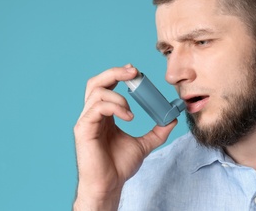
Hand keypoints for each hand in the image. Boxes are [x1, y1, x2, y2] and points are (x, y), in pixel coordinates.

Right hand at [73, 65, 176, 210]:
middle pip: (96, 82)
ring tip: (132, 111)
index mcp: (103, 115)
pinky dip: (115, 107)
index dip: (118, 74)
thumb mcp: (143, 145)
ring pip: (96, 91)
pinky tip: (128, 117)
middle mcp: (92, 114)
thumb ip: (157, 132)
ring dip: (118, 96)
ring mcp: (86, 120)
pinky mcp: (83, 129)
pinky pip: (97, 108)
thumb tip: (172, 120)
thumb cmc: (119, 166)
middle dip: (115, 72)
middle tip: (134, 72)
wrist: (110, 185)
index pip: (106, 86)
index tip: (135, 71)